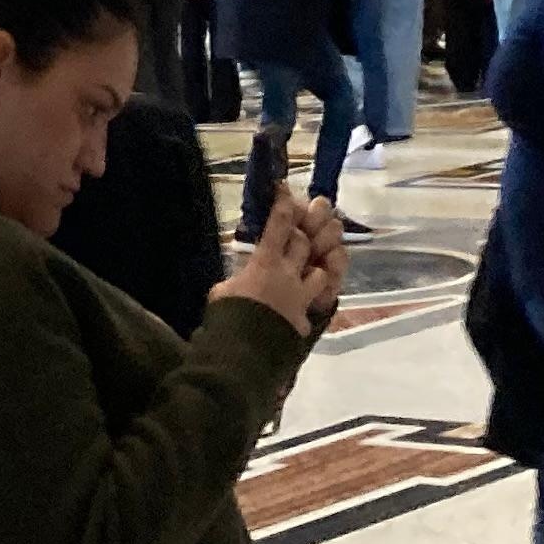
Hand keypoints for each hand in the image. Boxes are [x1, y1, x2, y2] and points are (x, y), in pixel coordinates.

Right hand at [217, 196, 339, 332]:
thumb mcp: (221, 293)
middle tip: (297, 234)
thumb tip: (235, 281)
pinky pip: (316, 305)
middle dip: (302, 235)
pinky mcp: (306, 319)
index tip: (285, 189)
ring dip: (316, 268)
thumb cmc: (227, 317)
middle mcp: (288, 274)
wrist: (243, 354)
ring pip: (322, 271)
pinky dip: (310, 304)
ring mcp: (301, 297)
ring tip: (309, 270)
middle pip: (305, 242)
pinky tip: (303, 308)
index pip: (279, 223)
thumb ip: (234, 281)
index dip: (284, 203)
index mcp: (265, 262)